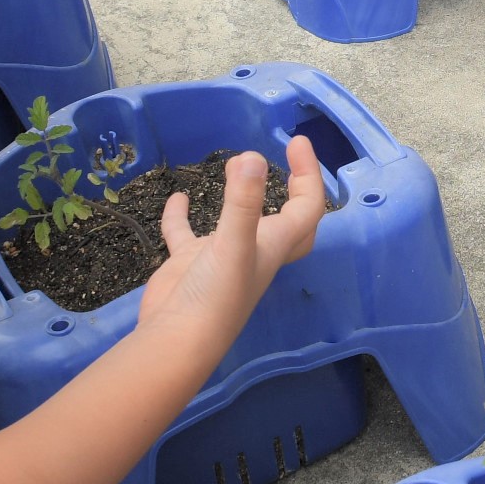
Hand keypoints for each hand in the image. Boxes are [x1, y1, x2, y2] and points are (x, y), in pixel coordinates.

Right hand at [137, 136, 322, 330]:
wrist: (175, 341)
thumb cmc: (214, 296)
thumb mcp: (232, 244)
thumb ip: (244, 202)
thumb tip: (252, 158)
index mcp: (274, 246)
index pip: (307, 208)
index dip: (309, 175)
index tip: (297, 142)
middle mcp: (254, 251)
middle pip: (290, 223)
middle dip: (298, 192)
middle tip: (290, 160)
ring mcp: (221, 258)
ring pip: (240, 224)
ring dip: (242, 197)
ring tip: (235, 166)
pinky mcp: (190, 264)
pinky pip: (187, 234)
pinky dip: (182, 216)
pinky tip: (177, 198)